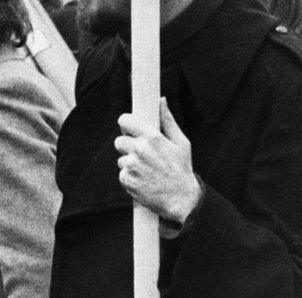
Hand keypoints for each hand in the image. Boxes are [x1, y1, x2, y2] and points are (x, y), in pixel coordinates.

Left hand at [115, 97, 201, 224]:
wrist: (182, 200)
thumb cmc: (182, 170)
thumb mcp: (181, 143)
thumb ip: (168, 120)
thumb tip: (161, 100)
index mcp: (151, 137)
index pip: (124, 120)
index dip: (127, 125)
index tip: (131, 131)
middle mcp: (139, 149)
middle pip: (119, 141)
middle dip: (128, 147)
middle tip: (143, 156)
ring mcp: (131, 165)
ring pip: (121, 159)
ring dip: (130, 164)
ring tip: (147, 171)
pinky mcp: (126, 179)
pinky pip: (122, 174)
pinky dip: (130, 177)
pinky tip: (144, 181)